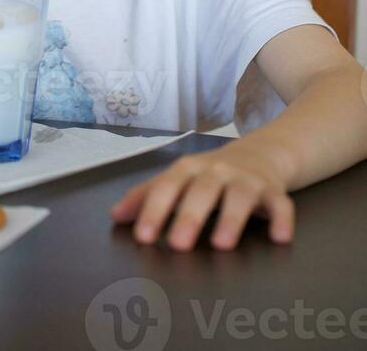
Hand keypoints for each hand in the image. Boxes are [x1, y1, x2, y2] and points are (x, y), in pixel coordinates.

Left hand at [109, 142, 294, 250]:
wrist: (261, 152)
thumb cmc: (210, 173)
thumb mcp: (178, 179)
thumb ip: (147, 196)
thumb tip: (115, 216)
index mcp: (189, 169)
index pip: (168, 187)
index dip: (154, 210)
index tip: (142, 236)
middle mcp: (217, 171)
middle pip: (202, 190)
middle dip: (190, 216)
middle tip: (177, 245)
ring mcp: (246, 180)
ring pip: (240, 196)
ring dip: (231, 219)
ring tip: (222, 245)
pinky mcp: (273, 192)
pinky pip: (281, 204)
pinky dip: (282, 219)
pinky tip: (279, 238)